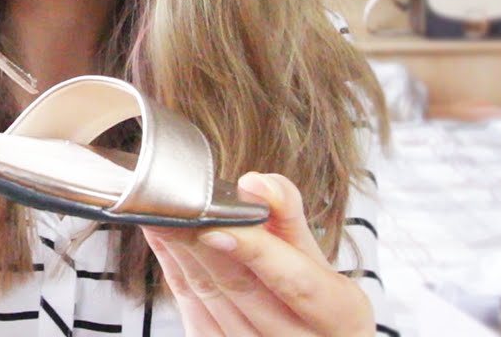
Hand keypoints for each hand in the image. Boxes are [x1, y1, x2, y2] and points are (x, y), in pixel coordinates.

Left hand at [141, 173, 372, 336]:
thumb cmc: (315, 301)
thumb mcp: (318, 261)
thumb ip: (288, 217)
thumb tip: (257, 183)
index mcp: (340, 316)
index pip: (298, 282)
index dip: (257, 253)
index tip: (218, 225)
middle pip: (244, 290)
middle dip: (202, 243)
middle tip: (172, 205)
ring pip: (210, 300)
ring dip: (180, 253)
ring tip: (160, 213)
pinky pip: (193, 312)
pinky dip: (175, 272)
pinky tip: (164, 242)